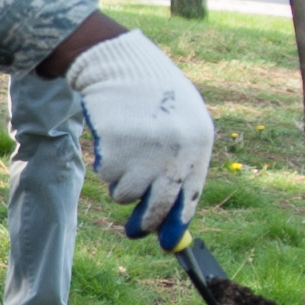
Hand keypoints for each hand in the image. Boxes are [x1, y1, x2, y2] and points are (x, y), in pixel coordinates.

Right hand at [63, 31, 214, 244]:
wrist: (119, 63)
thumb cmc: (152, 98)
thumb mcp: (179, 124)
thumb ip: (179, 166)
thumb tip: (168, 219)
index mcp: (199, 141)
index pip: (189, 195)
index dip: (176, 222)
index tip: (166, 241)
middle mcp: (176, 147)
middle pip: (159, 204)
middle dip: (146, 223)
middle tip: (134, 232)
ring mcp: (146, 147)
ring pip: (127, 194)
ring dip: (120, 184)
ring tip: (123, 154)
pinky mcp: (117, 145)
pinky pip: (107, 176)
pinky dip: (105, 166)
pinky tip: (112, 140)